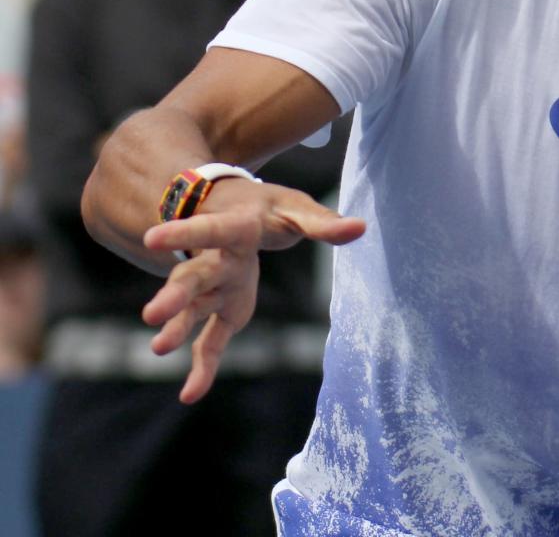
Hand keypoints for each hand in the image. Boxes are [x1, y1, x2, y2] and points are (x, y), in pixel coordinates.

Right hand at [140, 180, 364, 403]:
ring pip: (193, 310)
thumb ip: (323, 223)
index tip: (153, 237)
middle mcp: (215, 261)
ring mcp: (214, 288)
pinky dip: (203, 367)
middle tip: (153, 313)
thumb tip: (360, 228)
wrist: (236, 213)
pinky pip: (209, 341)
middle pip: (192, 277)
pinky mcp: (222, 310)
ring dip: (178, 328)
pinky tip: (191, 394)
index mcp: (235, 230)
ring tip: (159, 348)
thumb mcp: (296, 210)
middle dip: (175, 295)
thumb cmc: (268, 210)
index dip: (185, 233)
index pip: (211, 230)